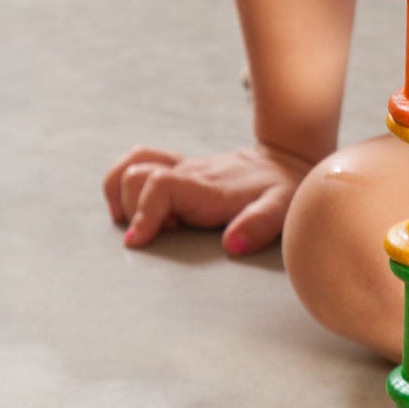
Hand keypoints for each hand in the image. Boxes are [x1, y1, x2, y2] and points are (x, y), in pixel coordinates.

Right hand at [103, 143, 315, 256]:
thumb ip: (260, 224)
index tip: (138, 240)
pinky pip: (140, 163)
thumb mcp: (283, 207)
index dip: (144, 212)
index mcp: (207, 186)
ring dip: (123, 194)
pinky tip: (132, 210)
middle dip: (134, 209)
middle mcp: (188, 173)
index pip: (160, 185)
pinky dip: (124, 182)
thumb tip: (231, 245)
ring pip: (133, 164)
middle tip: (158, 234)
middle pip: (137, 176)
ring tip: (137, 223)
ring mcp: (181, 169)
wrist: (286, 162)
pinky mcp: (178, 170)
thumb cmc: (284, 189)